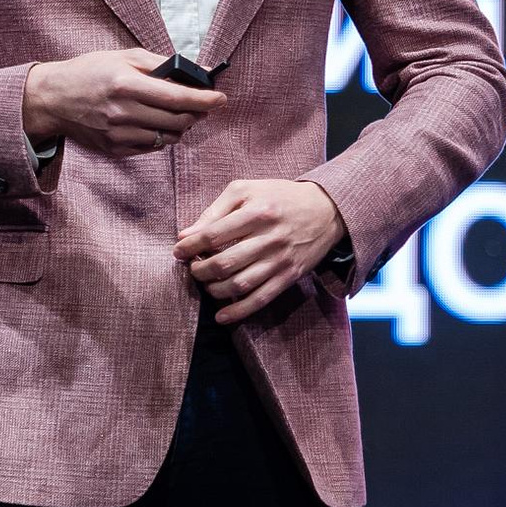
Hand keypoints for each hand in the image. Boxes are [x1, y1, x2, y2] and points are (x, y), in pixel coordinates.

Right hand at [21, 47, 224, 156]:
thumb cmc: (90, 72)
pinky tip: (156, 122)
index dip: (205, 100)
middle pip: (178, 120)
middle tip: (202, 104)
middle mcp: (123, 113)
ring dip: (181, 126)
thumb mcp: (125, 57)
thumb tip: (199, 72)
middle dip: (197, 113)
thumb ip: (164, 64)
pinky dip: (162, 135)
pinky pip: (151, 147)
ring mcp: (118, 135)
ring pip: (168, 137)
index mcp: (126, 85)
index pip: (178, 97)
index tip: (221, 98)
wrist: (53, 98)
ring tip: (179, 112)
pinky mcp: (115, 150)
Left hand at [174, 179, 346, 324]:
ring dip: (214, 290)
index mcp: (257, 211)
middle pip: (224, 263)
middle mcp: (269, 237)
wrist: (327, 209)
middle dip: (199, 270)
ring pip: (240, 284)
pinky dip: (238, 312)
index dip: (190, 246)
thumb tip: (185, 235)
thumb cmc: (279, 196)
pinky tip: (221, 317)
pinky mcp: (289, 276)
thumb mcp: (246, 190)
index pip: (214, 234)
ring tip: (205, 284)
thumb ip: (215, 210)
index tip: (178, 251)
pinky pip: (261, 299)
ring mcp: (280, 260)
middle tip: (192, 268)